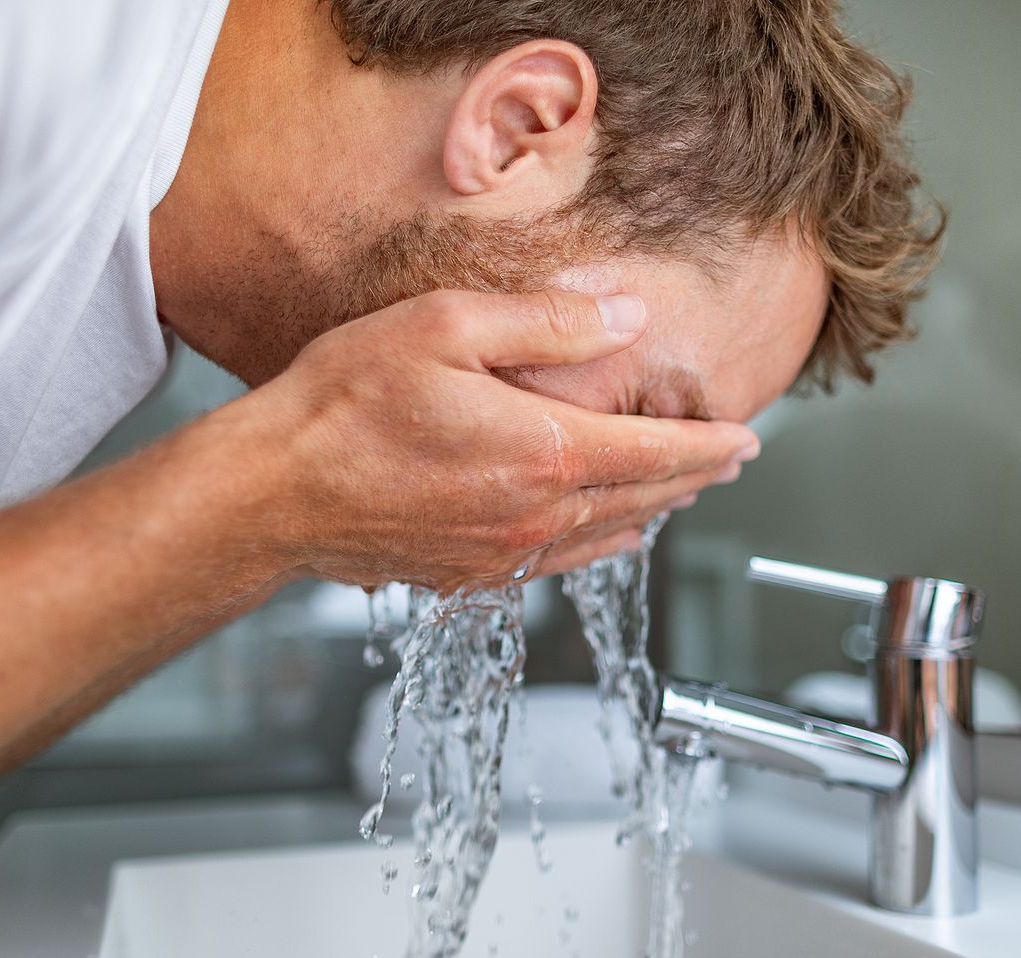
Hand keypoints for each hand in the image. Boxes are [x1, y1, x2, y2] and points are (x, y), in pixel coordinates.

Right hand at [245, 289, 757, 589]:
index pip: (658, 454)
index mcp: (544, 455)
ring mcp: (502, 556)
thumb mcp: (448, 328)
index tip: (747, 438)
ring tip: (679, 494)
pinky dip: (598, 543)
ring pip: (605, 538)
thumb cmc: (345, 403)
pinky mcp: (466, 577)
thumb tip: (628, 318)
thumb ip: (550, 323)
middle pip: (642, 501)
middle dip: (693, 479)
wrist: (273, 491)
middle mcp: (535, 517)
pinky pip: (557, 563)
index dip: (710, 445)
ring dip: (651, 513)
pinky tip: (606, 537)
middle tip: (728, 462)